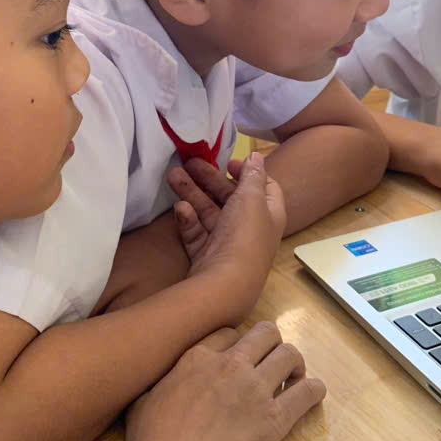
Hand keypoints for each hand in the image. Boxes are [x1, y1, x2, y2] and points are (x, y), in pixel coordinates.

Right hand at [125, 322, 325, 440]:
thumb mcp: (142, 403)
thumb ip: (157, 384)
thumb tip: (157, 381)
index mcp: (197, 358)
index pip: (230, 333)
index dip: (238, 343)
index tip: (240, 355)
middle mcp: (230, 365)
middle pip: (265, 333)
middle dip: (272, 343)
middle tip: (271, 360)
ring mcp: (254, 390)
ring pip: (289, 354)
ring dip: (295, 362)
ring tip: (293, 376)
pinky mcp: (273, 418)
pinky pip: (306, 393)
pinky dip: (314, 390)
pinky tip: (312, 393)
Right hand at [166, 151, 285, 297]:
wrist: (223, 284)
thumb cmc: (244, 235)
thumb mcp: (252, 198)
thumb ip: (253, 175)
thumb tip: (258, 156)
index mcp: (268, 214)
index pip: (264, 188)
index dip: (248, 173)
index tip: (228, 163)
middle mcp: (249, 228)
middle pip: (230, 197)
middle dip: (210, 179)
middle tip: (189, 162)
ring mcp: (226, 243)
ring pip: (209, 211)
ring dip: (192, 192)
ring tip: (172, 175)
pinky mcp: (206, 254)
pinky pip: (197, 231)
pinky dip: (189, 219)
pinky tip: (180, 208)